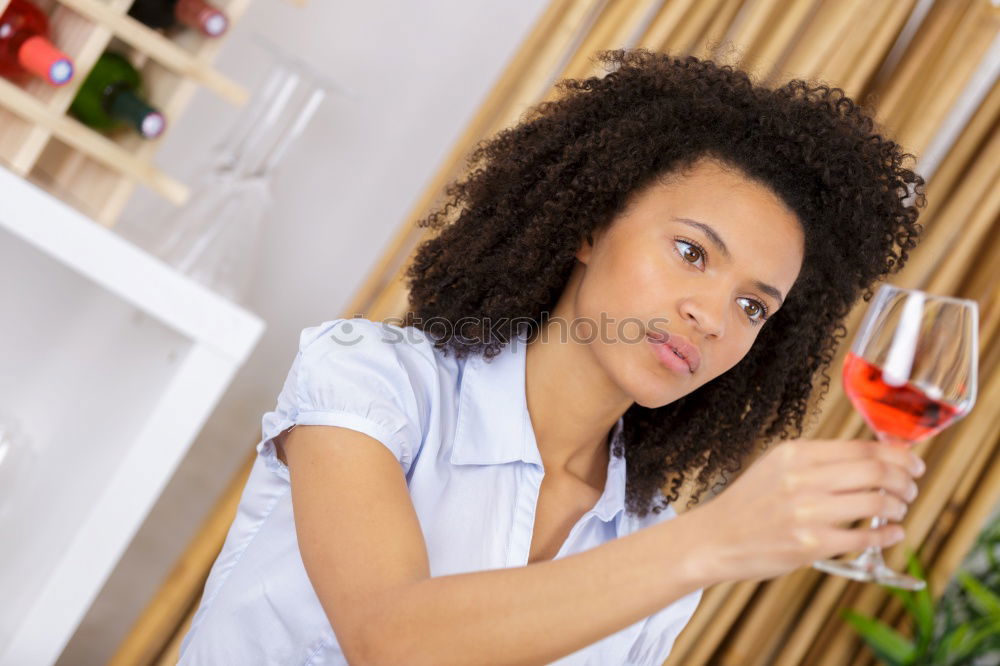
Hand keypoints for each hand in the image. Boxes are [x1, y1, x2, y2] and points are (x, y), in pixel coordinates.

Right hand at [683, 438, 923, 585]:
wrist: (715, 538)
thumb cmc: (749, 503)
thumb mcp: (777, 466)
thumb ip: (818, 460)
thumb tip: (872, 457)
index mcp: (795, 453)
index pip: (862, 447)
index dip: (898, 455)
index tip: (913, 462)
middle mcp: (802, 478)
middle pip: (876, 470)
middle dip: (905, 479)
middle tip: (910, 487)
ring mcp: (807, 512)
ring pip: (876, 501)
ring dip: (898, 506)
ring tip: (898, 510)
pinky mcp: (810, 544)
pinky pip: (865, 537)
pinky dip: (888, 535)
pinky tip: (892, 533)